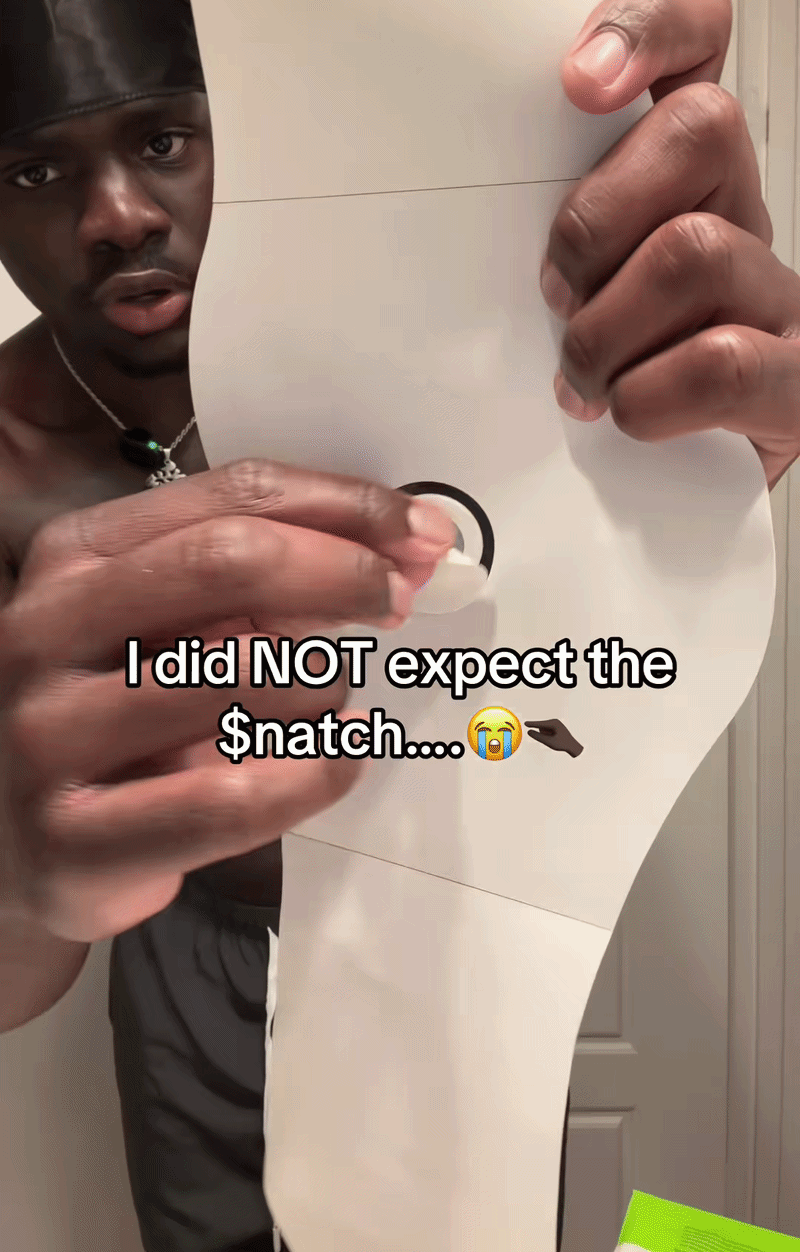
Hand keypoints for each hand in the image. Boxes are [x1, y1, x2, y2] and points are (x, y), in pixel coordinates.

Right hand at [0, 461, 453, 941]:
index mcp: (75, 556)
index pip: (233, 497)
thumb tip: (400, 545)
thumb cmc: (112, 713)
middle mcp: (45, 631)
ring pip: (244, 678)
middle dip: (343, 572)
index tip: (418, 530)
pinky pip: (236, 797)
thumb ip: (257, 574)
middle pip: (231, 562)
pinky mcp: (74, 841)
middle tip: (397, 601)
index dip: (344, 507)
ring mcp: (48, 736)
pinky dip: (317, 770)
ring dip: (325, 680)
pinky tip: (339, 757)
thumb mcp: (161, 620)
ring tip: (327, 696)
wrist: (13, 842)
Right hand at [525, 719, 582, 757]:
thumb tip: (529, 732)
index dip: (532, 724)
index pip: (540, 724)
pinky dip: (547, 736)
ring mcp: (555, 724)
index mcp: (554, 723)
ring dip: (545, 736)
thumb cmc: (562, 744)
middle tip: (553, 740)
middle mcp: (554, 721)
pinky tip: (555, 739)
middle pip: (542, 727)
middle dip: (543, 735)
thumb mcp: (549, 742)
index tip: (524, 723)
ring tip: (555, 740)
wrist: (573, 746)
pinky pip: (546, 731)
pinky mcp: (554, 727)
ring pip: (543, 730)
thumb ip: (538, 737)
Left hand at [543, 0, 799, 489]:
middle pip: (699, 130)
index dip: (647, 27)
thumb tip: (455, 205)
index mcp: (681, 173)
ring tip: (581, 377)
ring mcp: (776, 294)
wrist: (680, 490)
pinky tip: (626, 414)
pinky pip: (722, 362)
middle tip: (555, 293)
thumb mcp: (561, 281)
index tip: (577, 80)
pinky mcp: (795, 381)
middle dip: (596, 219)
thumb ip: (539, 226)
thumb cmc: (609, 371)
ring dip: (606, 328)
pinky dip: (649, 397)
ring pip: (695, 249)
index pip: (697, 38)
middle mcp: (740, 213)